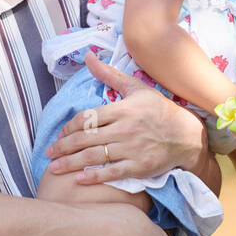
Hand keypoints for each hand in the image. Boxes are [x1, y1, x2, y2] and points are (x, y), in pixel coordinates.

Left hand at [45, 52, 204, 184]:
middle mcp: (125, 129)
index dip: (69, 127)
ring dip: (71, 163)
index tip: (60, 134)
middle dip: (63, 146)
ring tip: (54, 168)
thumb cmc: (159, 110)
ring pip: (95, 156)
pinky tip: (79, 179)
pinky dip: (94, 177)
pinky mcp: (139, 167)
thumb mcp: (136, 88)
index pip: (87, 118)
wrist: (187, 136)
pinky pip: (112, 173)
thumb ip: (109, 74)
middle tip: (49, 153)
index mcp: (122, 109)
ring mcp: (132, 149)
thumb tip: (88, 56)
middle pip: (86, 138)